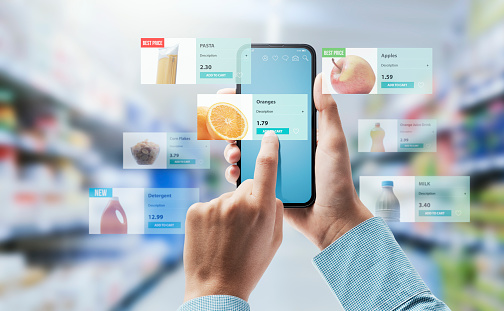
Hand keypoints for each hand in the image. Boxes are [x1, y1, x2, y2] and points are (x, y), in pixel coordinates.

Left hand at [184, 131, 282, 301]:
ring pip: (226, 198)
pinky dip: (211, 217)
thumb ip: (275, 211)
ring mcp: (213, 205)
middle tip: (244, 226)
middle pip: (246, 186)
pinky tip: (212, 236)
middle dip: (247, 199)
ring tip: (226, 237)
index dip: (269, 148)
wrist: (215, 288)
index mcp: (261, 208)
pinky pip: (208, 206)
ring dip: (228, 211)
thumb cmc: (249, 265)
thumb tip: (269, 193)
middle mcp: (236, 202)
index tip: (269, 136)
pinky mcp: (195, 210)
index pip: (266, 167)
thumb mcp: (274, 240)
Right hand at [223, 74, 372, 249]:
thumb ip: (327, 111)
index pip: (271, 109)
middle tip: (227, 122)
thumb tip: (321, 78)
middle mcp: (283, 147)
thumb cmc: (337, 180)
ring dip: (233, 147)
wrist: (333, 221)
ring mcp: (273, 166)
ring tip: (234, 151)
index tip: (234, 90)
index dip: (251, 99)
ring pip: (245, 151)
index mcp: (298, 133)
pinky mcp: (267, 186)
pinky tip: (235, 171)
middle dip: (235, 123)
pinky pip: (246, 175)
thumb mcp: (334, 142)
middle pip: (252, 128)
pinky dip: (236, 171)